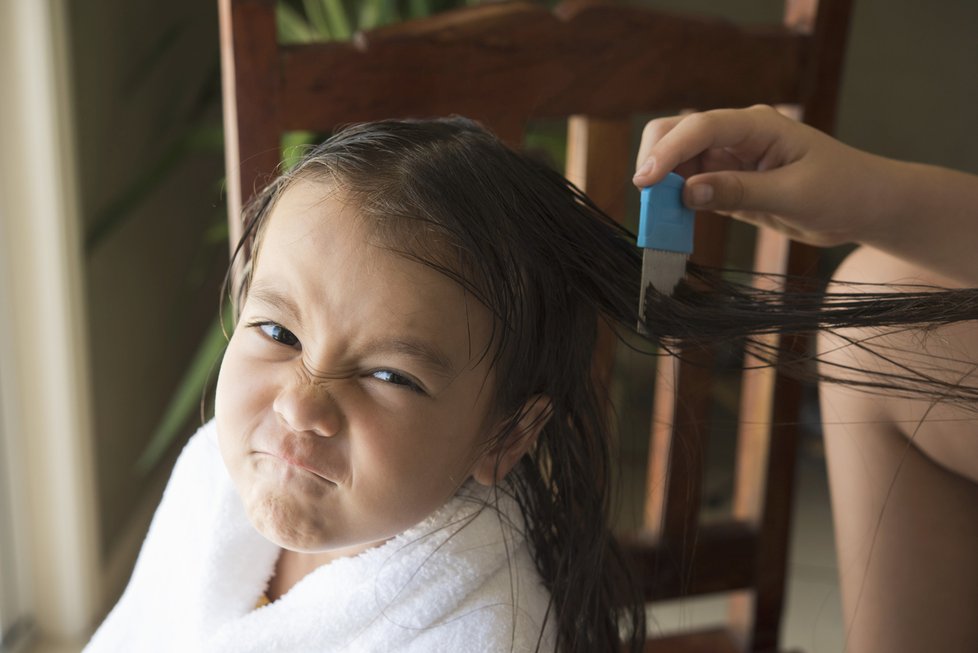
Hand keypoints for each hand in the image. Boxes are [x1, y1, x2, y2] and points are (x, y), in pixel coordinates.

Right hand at [632, 105, 886, 246]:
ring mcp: (730, 159)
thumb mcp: (793, 194)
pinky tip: (672, 223)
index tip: (645, 181)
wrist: (865, 206)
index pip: (700, 127)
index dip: (668, 151)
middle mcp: (737, 136)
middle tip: (646, 200)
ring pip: (677, 164)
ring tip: (658, 219)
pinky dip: (676, 205)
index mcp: (757, 124)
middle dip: (655, 162)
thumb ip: (739, 192)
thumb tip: (688, 193)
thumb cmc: (842, 190)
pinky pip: (690, 189)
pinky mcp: (728, 184)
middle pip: (677, 133)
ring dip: (662, 188)